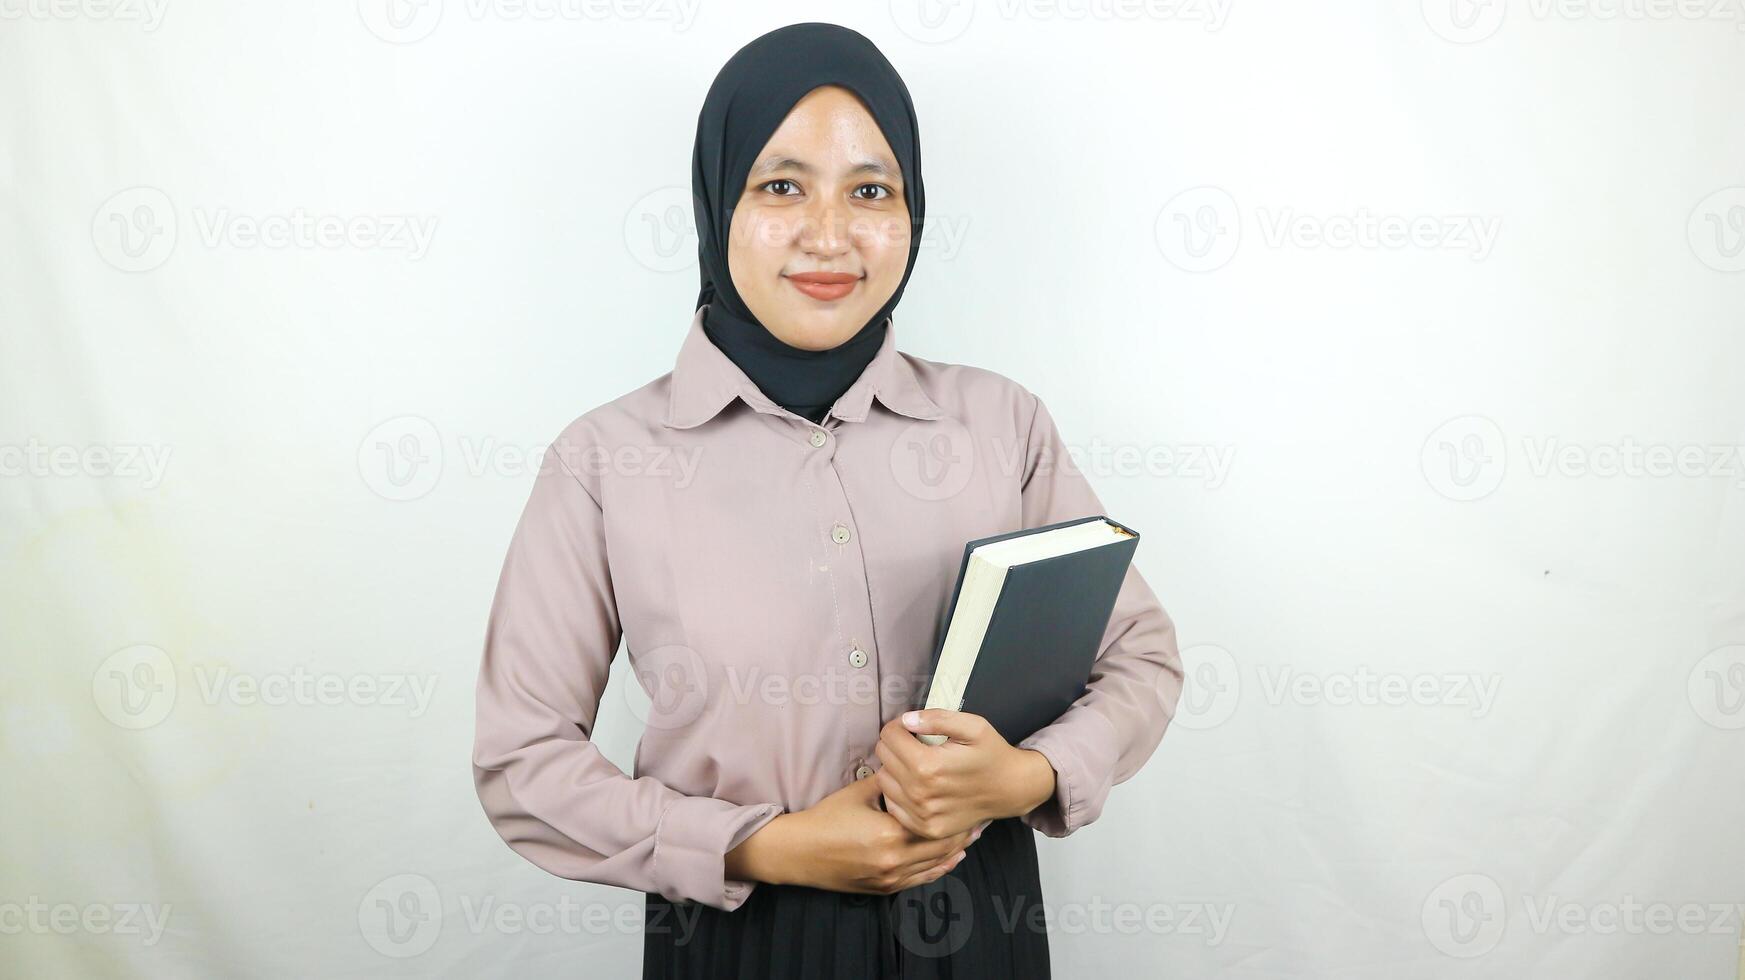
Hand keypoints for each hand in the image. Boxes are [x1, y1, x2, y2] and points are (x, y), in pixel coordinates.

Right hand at [725, 775, 978, 894]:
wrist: (799, 852)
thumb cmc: (825, 819)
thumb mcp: (859, 793)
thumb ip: (890, 781)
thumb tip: (912, 765)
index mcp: (890, 834)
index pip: (935, 823)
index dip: (956, 813)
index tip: (969, 801)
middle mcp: (894, 861)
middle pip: (942, 847)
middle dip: (963, 832)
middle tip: (979, 818)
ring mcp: (891, 878)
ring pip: (936, 865)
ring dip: (956, 850)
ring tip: (972, 835)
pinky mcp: (885, 888)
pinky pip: (922, 880)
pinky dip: (940, 868)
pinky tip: (952, 857)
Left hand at [873, 709, 1057, 839]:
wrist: (1010, 789)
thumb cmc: (991, 754)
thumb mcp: (973, 726)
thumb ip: (937, 718)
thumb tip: (907, 720)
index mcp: (928, 765)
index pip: (889, 736)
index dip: (898, 726)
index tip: (912, 728)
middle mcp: (920, 793)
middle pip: (883, 757)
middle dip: (895, 745)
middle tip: (914, 744)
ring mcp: (921, 815)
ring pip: (883, 780)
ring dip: (894, 769)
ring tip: (916, 764)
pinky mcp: (924, 828)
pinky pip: (893, 805)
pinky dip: (899, 792)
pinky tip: (917, 785)